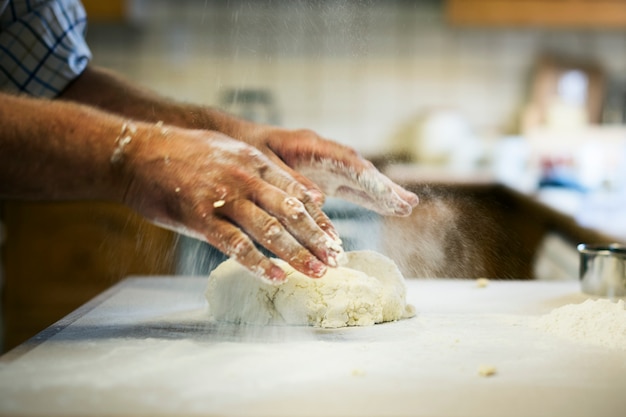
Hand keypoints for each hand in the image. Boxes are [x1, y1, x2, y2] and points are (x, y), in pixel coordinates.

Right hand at [122, 125, 342, 280]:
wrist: (137, 151)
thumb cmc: (185, 154)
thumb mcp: (230, 151)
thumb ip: (262, 171)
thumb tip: (293, 193)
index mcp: (254, 161)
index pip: (296, 193)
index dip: (319, 219)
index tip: (335, 239)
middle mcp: (244, 177)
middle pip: (290, 212)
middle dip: (316, 238)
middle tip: (336, 260)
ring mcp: (223, 196)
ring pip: (269, 229)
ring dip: (296, 253)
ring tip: (316, 272)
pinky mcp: (200, 216)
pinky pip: (235, 244)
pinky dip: (258, 263)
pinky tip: (276, 277)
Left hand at [235, 125, 418, 215]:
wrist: (234, 140)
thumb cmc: (243, 148)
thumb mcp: (261, 163)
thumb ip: (289, 179)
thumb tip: (319, 199)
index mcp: (309, 145)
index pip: (346, 162)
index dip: (368, 179)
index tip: (388, 194)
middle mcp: (323, 152)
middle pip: (360, 170)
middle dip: (384, 187)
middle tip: (409, 203)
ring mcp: (325, 165)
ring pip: (360, 179)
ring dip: (382, 193)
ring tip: (407, 207)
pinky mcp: (323, 176)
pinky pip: (350, 187)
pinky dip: (368, 198)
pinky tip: (386, 207)